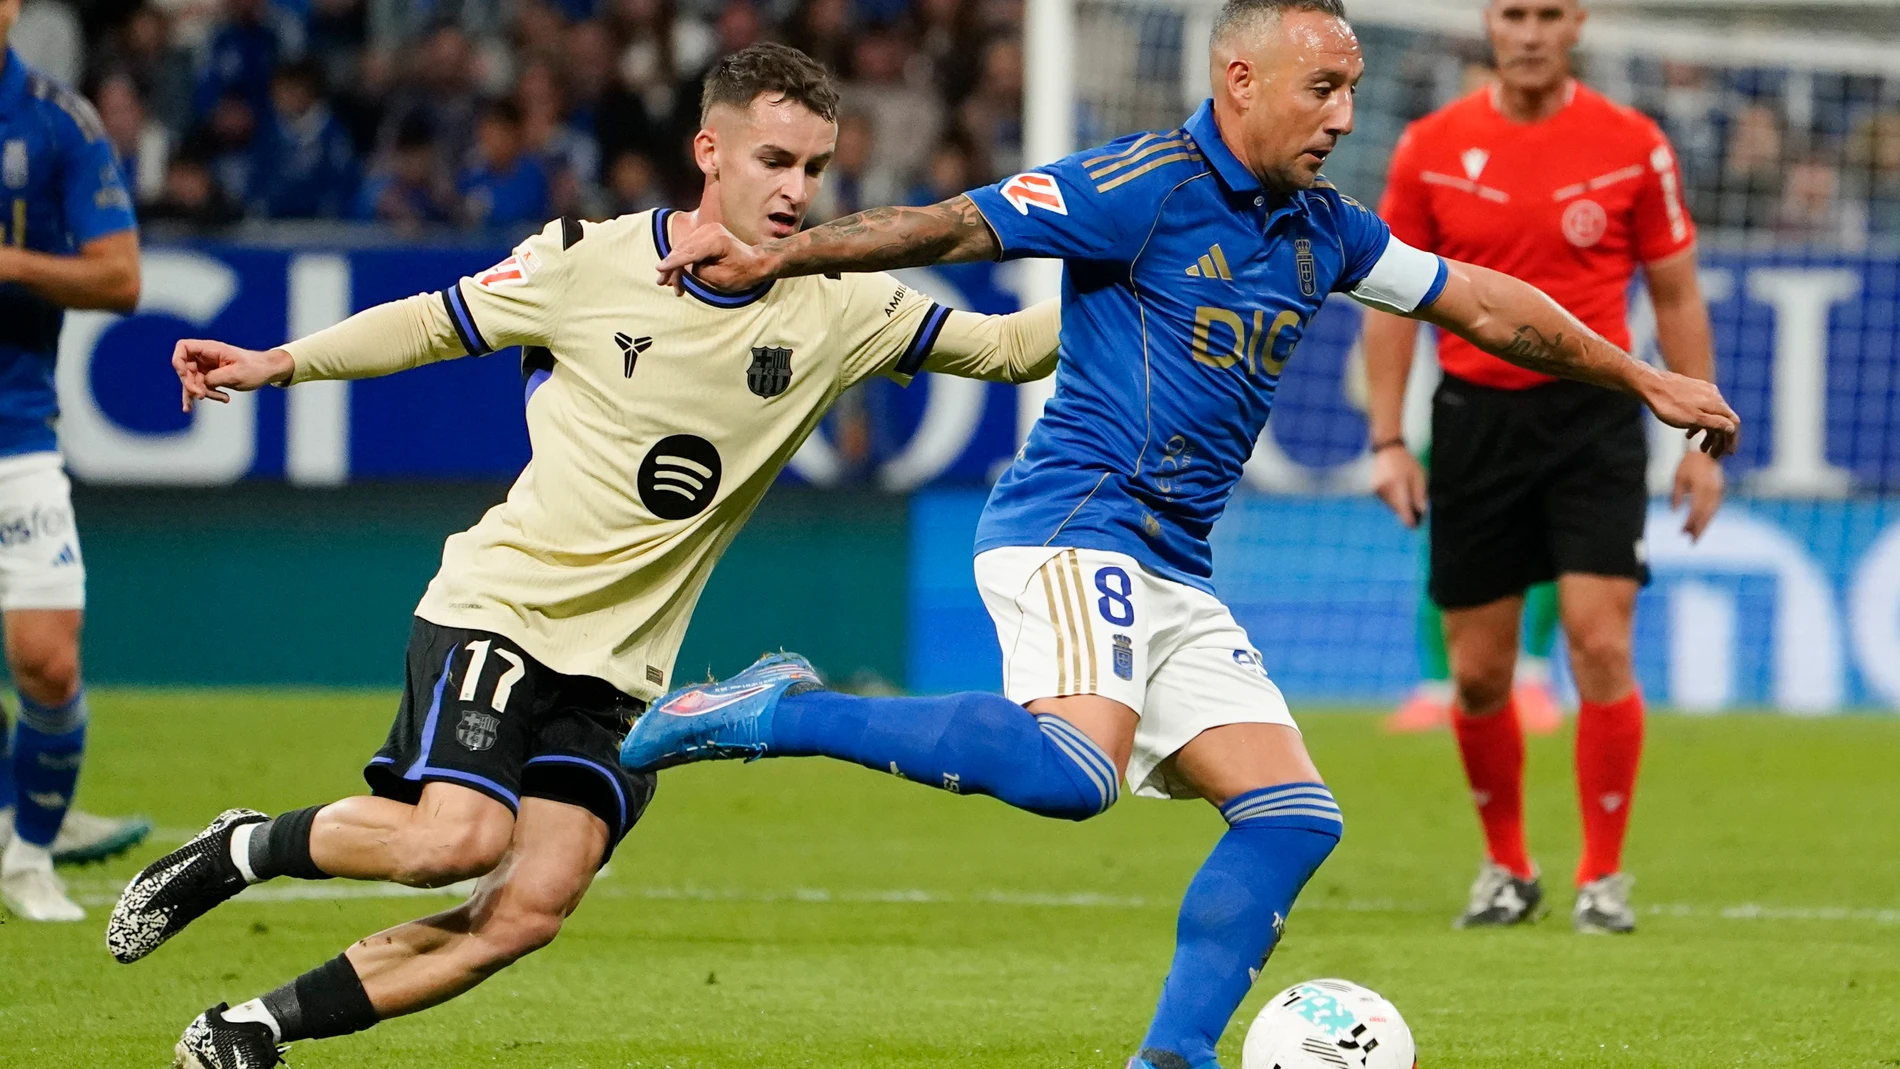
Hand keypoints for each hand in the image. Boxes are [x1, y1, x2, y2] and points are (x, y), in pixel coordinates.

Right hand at [172, 339, 292, 410]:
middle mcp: (206, 356)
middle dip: (191, 384)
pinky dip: (200, 396)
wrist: (267, 371)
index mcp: (211, 349)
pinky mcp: (211, 377)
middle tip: (203, 395)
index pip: (183, 347)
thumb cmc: (255, 368)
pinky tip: (191, 408)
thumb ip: (214, 378)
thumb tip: (199, 385)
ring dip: (199, 393)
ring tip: (220, 399)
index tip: (186, 375)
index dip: (179, 361)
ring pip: (192, 381)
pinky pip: (200, 387)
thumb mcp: (235, 374)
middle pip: (185, 368)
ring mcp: (207, 367)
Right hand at [654, 222, 776, 293]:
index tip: (659, 269)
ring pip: (683, 249)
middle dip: (671, 267)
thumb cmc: (743, 273)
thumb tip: (684, 265)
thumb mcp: (720, 279)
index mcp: (716, 241)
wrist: (756, 262)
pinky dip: (683, 260)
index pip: (689, 252)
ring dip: (675, 266)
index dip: (673, 262)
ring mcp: (707, 230)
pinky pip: (689, 247)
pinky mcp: (705, 234)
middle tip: (661, 283)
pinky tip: (677, 275)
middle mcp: (710, 231)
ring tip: (670, 284)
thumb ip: (698, 271)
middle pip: (683, 250)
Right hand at [1370, 444, 1427, 527]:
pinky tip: (1397, 488)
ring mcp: (1379, 494)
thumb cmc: (1404, 462)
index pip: (1404, 514)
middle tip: (1416, 509)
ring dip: (1400, 505)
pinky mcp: (1376, 491)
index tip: (1416, 525)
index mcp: (1398, 491)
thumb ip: (1420, 494)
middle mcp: (1387, 495)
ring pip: (1392, 506)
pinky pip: (1387, 500)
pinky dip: (1394, 499)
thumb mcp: (1418, 475)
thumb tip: (1422, 511)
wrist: (1385, 449)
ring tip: (1406, 493)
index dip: (1411, 522)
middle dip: (1406, 512)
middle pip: (1398, 512)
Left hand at [1636, 370, 1739, 458]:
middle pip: (1723, 421)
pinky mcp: (1693, 390)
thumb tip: (1732, 428)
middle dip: (1719, 440)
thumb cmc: (1670, 406)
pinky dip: (1699, 424)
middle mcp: (1714, 396)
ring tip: (1700, 449)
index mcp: (1717, 404)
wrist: (1651, 385)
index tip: (1728, 454)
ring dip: (1708, 434)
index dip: (1731, 440)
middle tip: (1712, 455)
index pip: (1733, 424)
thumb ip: (1715, 424)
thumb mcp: (1694, 419)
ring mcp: (1704, 392)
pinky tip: (1688, 433)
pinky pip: (1701, 410)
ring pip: (1711, 416)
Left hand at [1672, 448, 1724, 541]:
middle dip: (1699, 529)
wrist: (1707, 452)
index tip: (1682, 532)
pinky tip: (1701, 526)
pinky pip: (1714, 509)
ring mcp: (1718, 492)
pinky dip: (1708, 519)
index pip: (1696, 510)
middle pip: (1706, 515)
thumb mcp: (1678, 477)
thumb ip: (1676, 494)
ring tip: (1695, 538)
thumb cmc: (1689, 464)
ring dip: (1704, 526)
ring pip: (1712, 514)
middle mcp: (1712, 491)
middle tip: (1691, 542)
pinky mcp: (1720, 492)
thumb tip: (1674, 511)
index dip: (1690, 523)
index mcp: (1701, 487)